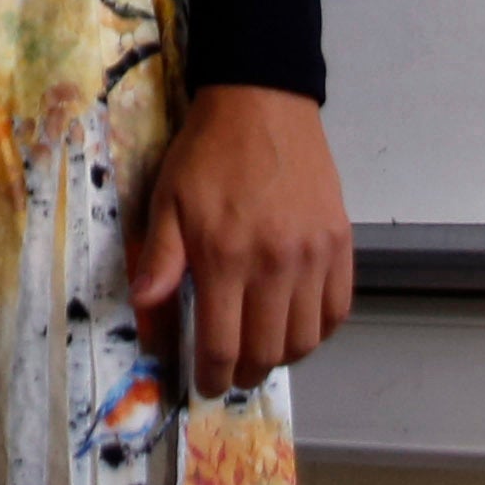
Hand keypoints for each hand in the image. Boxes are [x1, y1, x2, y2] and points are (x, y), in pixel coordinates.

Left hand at [130, 82, 349, 398]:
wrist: (262, 102)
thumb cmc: (208, 153)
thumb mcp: (167, 202)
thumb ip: (159, 261)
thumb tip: (145, 309)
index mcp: (225, 257)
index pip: (222, 346)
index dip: (212, 376)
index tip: (206, 382)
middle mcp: (275, 264)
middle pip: (267, 352)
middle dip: (245, 373)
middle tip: (232, 369)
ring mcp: (314, 255)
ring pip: (307, 339)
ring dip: (283, 355)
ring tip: (263, 348)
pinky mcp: (340, 242)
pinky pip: (338, 309)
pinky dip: (320, 329)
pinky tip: (298, 322)